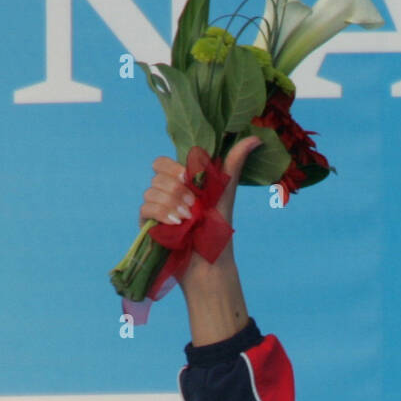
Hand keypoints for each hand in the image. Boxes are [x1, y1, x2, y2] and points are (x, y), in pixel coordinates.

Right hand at [138, 134, 262, 234]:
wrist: (211, 262)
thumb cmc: (218, 230)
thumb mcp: (225, 192)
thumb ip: (233, 163)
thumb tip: (255, 138)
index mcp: (180, 183)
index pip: (163, 162)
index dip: (173, 166)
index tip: (188, 176)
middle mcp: (166, 193)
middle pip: (157, 174)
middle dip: (177, 188)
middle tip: (194, 205)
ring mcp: (156, 209)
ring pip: (151, 191)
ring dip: (172, 203)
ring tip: (189, 218)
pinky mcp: (148, 225)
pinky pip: (146, 208)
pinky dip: (162, 213)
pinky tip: (177, 224)